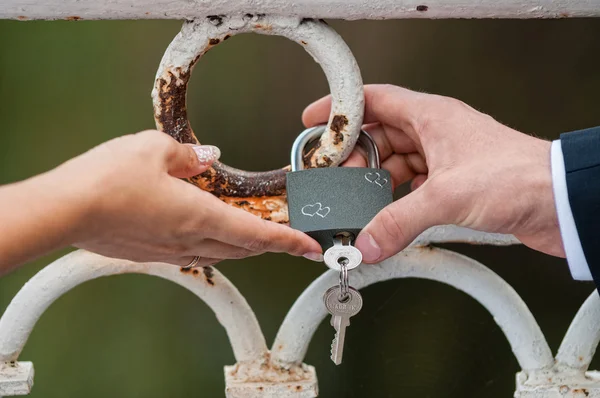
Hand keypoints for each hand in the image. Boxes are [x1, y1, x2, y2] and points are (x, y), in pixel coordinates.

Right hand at [50, 130, 320, 265]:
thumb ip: (188, 155)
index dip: (288, 241)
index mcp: (199, 216)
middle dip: (270, 243)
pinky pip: (195, 252)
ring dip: (243, 245)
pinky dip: (214, 244)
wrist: (64, 210)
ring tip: (255, 232)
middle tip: (287, 236)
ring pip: (220, 253)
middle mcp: (189, 239)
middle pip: (243, 248)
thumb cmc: (106, 180)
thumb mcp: (154, 149)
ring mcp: (170, 250)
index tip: (309, 247)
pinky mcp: (152, 253)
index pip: (257, 234)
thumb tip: (205, 158)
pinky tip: (208, 231)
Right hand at [303, 85, 560, 262]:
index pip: (374, 100)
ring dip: (376, 182)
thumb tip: (366, 241)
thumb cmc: (517, 177)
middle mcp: (436, 133)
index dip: (340, 108)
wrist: (560, 202)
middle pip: (380, 136)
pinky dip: (397, 200)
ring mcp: (445, 158)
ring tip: (357, 201)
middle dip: (355, 156)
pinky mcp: (455, 183)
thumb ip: (399, 221)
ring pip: (396, 164)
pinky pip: (413, 187)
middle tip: (334, 176)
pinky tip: (387, 215)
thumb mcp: (446, 196)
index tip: (315, 121)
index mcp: (431, 116)